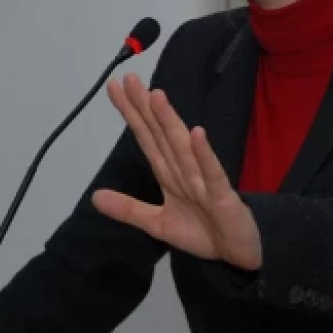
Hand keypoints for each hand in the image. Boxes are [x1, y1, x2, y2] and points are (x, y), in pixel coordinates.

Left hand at [93, 73, 262, 269]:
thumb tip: (95, 196)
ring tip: (156, 96)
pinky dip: (203, 155)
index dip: (131, 114)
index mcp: (168, 174)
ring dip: (170, 122)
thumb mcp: (157, 224)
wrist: (237, 254)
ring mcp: (203, 180)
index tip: (115, 88)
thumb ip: (129, 209)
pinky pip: (212, 173)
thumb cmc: (202, 232)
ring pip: (182, 148)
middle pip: (161, 134)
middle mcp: (183, 170)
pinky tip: (196, 134)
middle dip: (145, 107)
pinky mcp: (222, 196)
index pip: (146, 138)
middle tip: (129, 78)